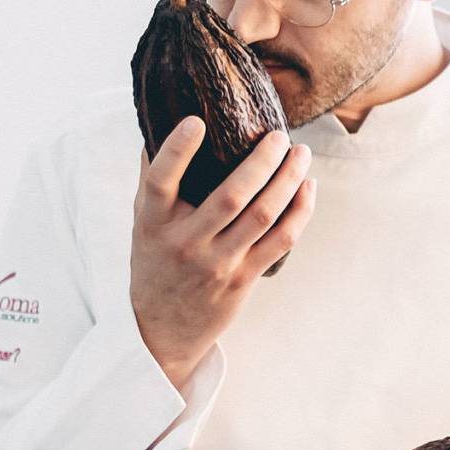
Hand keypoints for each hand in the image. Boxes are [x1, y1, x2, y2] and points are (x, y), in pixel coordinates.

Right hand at [130, 118, 315, 384]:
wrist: (163, 329)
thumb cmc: (155, 262)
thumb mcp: (141, 223)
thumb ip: (152, 179)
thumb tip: (162, 123)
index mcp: (153, 223)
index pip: (160, 181)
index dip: (177, 150)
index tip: (196, 121)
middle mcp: (185, 242)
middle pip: (231, 196)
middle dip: (263, 161)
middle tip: (279, 136)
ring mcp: (217, 263)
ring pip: (263, 215)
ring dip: (289, 180)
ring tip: (301, 154)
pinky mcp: (243, 279)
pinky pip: (280, 240)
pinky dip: (300, 211)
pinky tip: (308, 188)